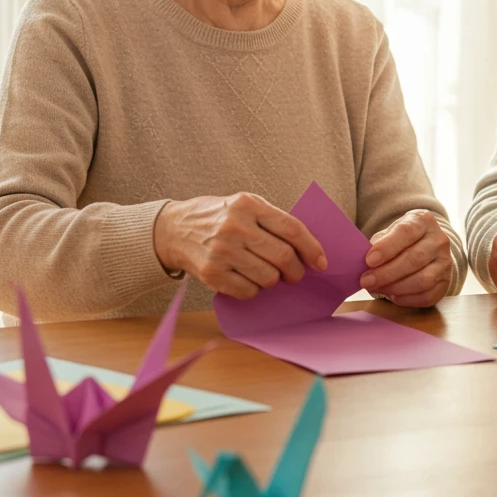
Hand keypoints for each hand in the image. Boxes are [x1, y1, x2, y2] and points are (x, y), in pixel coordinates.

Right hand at [153, 191, 326, 298]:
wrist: (175, 229)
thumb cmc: (220, 217)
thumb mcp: (245, 205)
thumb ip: (273, 221)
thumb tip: (307, 250)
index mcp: (248, 205)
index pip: (291, 229)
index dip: (311, 248)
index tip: (321, 262)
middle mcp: (235, 227)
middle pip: (283, 257)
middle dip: (295, 271)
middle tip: (295, 274)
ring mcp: (222, 251)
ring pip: (268, 277)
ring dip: (274, 281)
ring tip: (268, 274)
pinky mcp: (211, 274)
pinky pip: (248, 291)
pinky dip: (255, 290)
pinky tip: (249, 279)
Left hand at [359, 210, 452, 307]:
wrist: (425, 246)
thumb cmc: (402, 240)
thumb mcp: (390, 232)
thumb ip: (379, 244)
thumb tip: (363, 262)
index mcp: (424, 221)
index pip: (407, 232)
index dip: (387, 247)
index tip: (369, 260)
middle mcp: (439, 240)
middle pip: (415, 258)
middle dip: (387, 273)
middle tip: (366, 280)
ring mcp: (445, 263)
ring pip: (423, 280)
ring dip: (395, 287)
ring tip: (377, 288)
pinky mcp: (445, 282)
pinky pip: (427, 296)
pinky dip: (406, 298)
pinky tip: (392, 294)